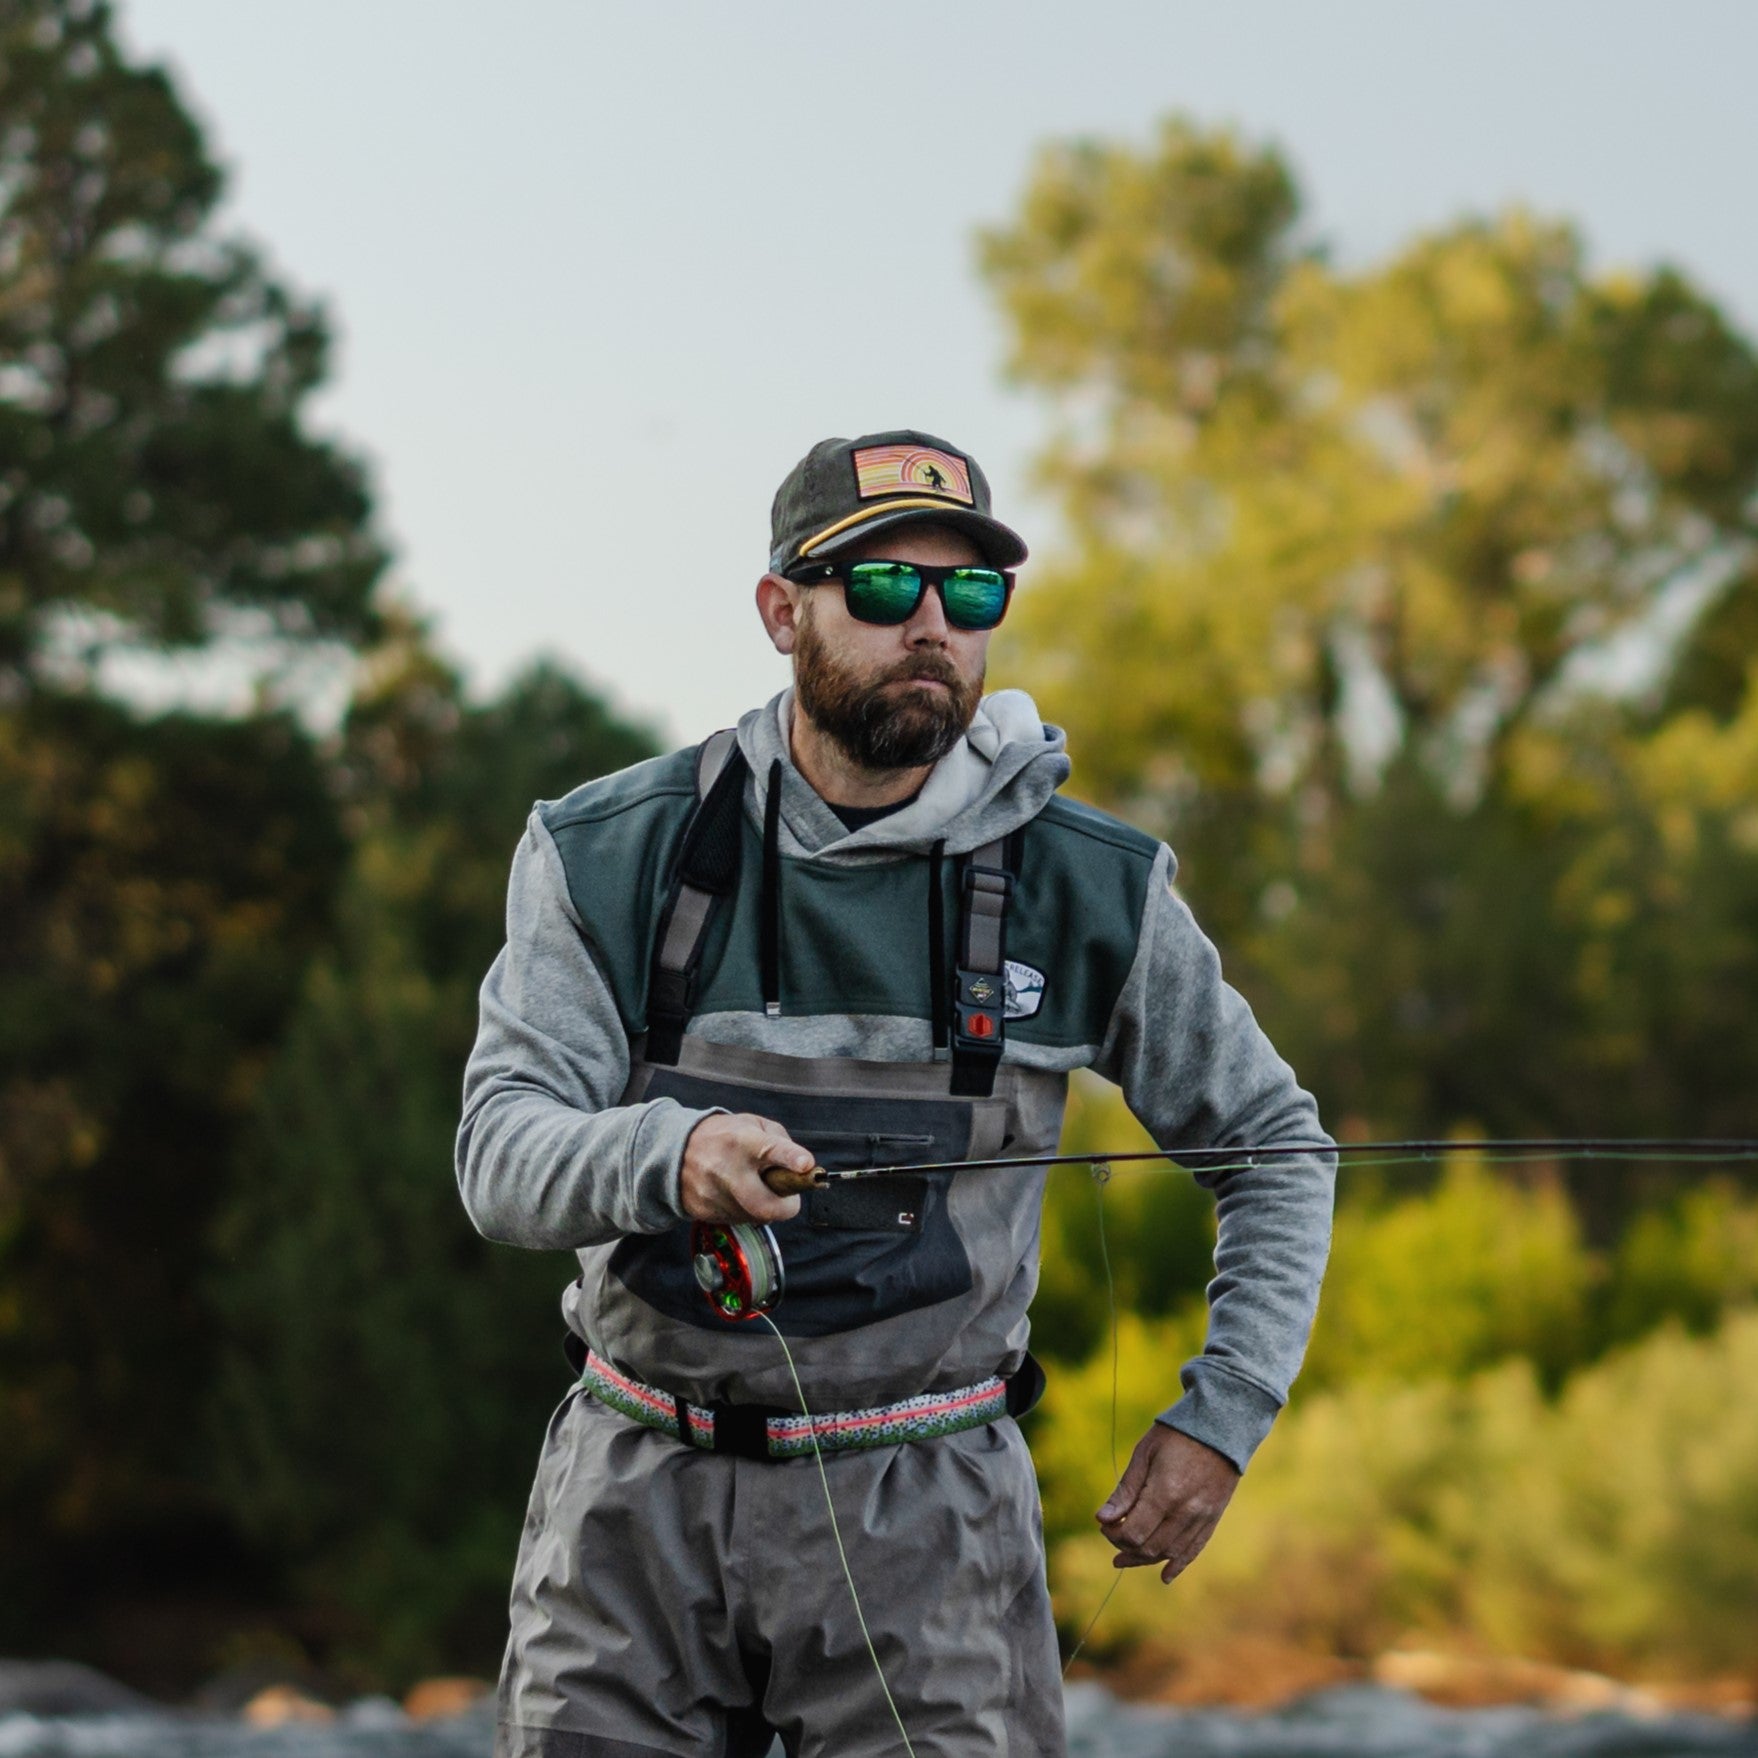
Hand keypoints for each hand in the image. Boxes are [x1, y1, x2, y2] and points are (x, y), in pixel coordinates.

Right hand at [679, 1113, 816, 1225]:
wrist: (675, 1150)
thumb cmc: (723, 1135)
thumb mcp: (753, 1125)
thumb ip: (781, 1142)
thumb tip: (801, 1169)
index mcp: (741, 1141)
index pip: (769, 1150)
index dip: (790, 1158)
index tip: (806, 1165)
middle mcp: (725, 1169)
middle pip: (764, 1205)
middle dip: (786, 1207)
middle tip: (789, 1198)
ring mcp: (713, 1194)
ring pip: (755, 1217)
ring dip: (764, 1207)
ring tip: (755, 1188)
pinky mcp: (704, 1212)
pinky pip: (738, 1221)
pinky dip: (746, 1212)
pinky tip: (737, 1195)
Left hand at [1095, 1421, 1240, 1583]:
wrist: (1221, 1427)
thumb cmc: (1176, 1435)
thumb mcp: (1144, 1454)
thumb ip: (1126, 1490)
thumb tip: (1102, 1519)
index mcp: (1165, 1493)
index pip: (1134, 1533)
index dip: (1114, 1535)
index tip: (1105, 1525)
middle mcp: (1185, 1512)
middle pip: (1150, 1548)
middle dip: (1125, 1547)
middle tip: (1112, 1536)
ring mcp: (1202, 1519)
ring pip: (1170, 1553)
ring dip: (1145, 1559)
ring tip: (1126, 1558)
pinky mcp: (1213, 1519)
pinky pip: (1194, 1550)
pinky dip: (1178, 1564)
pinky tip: (1165, 1576)